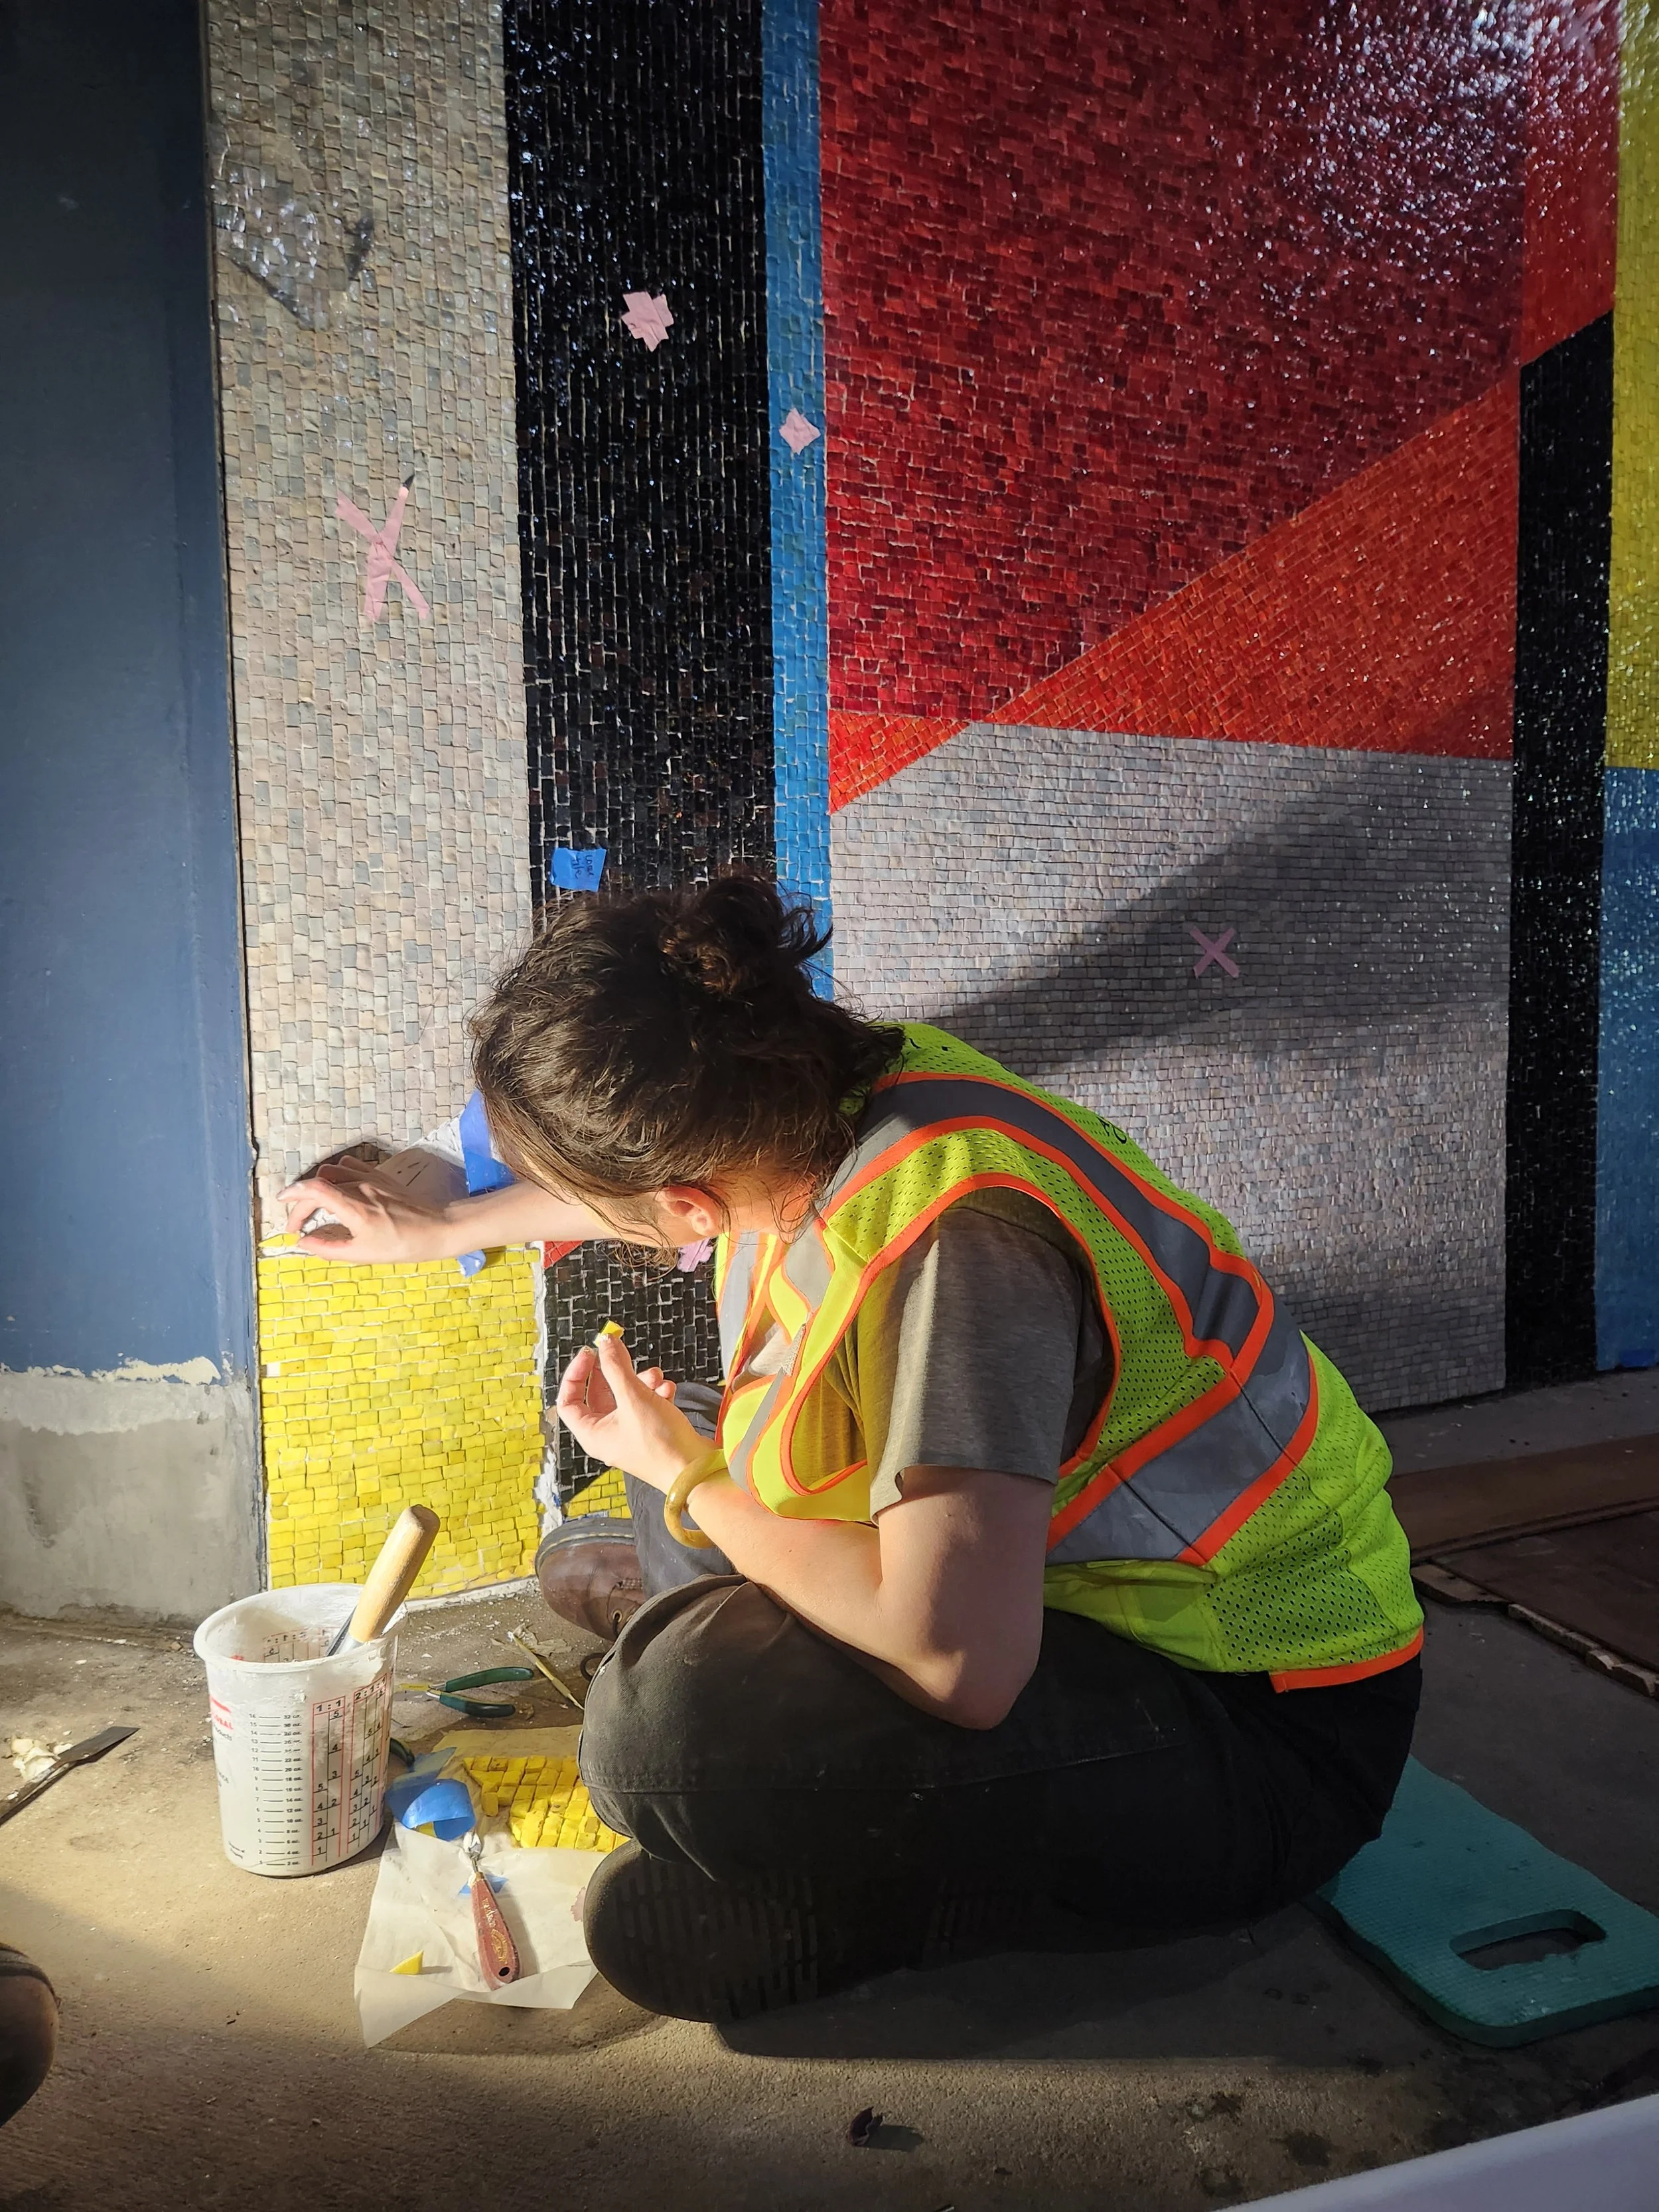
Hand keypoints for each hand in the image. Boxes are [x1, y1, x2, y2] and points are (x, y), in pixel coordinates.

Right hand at [276, 1161, 453, 1263]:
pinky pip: (352, 1165)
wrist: (439, 1229)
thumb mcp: (363, 1254)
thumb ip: (329, 1247)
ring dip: (318, 1184)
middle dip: (302, 1202)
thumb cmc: (404, 1245)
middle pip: (319, 1182)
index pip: (315, 1189)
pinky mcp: (382, 1176)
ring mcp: (372, 1178)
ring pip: (334, 1169)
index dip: (293, 1195)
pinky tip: (338, 1189)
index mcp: (355, 1207)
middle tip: (298, 1224)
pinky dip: (338, 1173)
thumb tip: (304, 1242)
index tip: (282, 1206)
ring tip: (315, 1205)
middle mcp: (361, 1186)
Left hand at [555, 1331, 705, 1491]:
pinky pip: (646, 1404)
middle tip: (622, 1354)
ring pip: (627, 1397)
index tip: (591, 1353)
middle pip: (600, 1394)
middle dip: (615, 1373)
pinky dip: (655, 1393)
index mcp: (592, 1433)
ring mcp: (629, 1433)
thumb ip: (616, 1367)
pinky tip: (668, 1390)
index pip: (568, 1401)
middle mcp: (607, 1435)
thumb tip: (604, 1342)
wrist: (696, 1469)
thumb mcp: (634, 1398)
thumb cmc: (660, 1444)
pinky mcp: (650, 1431)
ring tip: (656, 1376)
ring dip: (640, 1381)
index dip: (576, 1374)